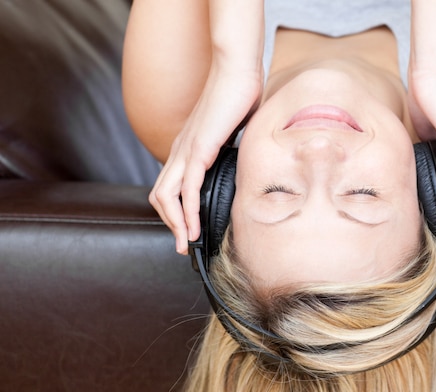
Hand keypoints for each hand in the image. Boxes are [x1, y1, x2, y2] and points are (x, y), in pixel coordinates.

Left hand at [150, 66, 261, 254]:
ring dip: (175, 225)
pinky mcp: (198, 149)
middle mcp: (180, 150)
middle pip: (160, 196)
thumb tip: (243, 164)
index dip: (175, 211)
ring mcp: (186, 150)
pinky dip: (188, 212)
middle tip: (183, 246)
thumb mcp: (234, 131)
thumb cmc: (239, 95)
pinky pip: (187, 188)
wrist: (237, 70)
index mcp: (187, 147)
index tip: (188, 229)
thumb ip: (232, 150)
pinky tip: (194, 228)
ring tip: (186, 244)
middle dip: (169, 225)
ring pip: (167, 197)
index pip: (170, 186)